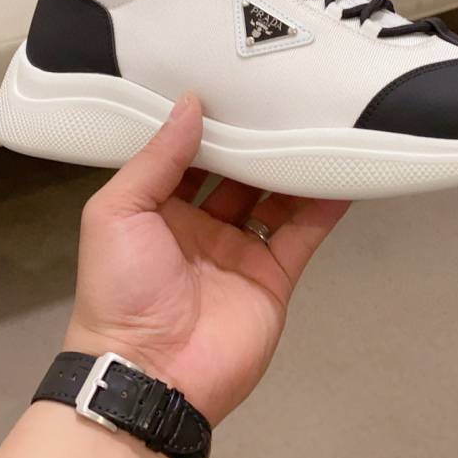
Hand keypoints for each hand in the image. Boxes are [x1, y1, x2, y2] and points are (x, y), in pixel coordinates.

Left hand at [64, 94, 349, 424]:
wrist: (149, 375)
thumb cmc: (120, 288)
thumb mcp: (117, 212)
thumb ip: (157, 158)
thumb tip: (191, 103)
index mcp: (158, 209)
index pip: (189, 155)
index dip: (208, 123)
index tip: (231, 83)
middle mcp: (201, 226)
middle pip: (237, 172)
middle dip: (256, 139)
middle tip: (283, 94)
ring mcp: (240, 252)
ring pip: (274, 197)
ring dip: (292, 165)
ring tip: (318, 122)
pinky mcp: (273, 276)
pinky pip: (302, 233)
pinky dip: (323, 204)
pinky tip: (340, 171)